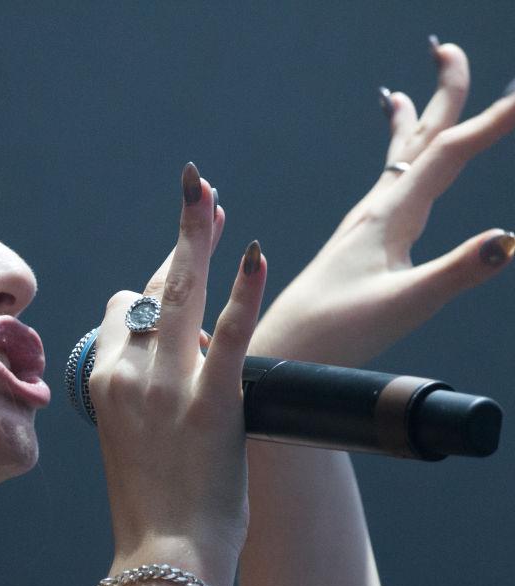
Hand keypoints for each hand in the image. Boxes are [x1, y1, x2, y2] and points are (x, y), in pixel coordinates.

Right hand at [89, 163, 265, 564]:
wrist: (164, 555)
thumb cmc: (153, 511)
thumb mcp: (130, 446)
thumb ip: (143, 404)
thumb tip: (174, 378)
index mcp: (101, 384)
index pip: (121, 312)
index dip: (150, 287)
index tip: (177, 265)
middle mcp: (127, 375)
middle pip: (150, 288)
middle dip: (179, 237)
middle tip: (200, 193)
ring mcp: (166, 386)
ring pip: (180, 294)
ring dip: (198, 239)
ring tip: (215, 199)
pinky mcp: (210, 401)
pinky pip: (228, 333)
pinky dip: (244, 290)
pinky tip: (254, 254)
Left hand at [250, 40, 514, 366]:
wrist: (278, 353)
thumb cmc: (334, 333)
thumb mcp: (405, 305)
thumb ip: (457, 271)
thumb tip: (510, 241)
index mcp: (389, 218)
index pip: (448, 153)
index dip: (492, 120)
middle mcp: (373, 211)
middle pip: (417, 140)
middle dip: (441, 94)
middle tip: (448, 49)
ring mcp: (362, 227)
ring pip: (397, 160)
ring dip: (412, 122)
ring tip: (405, 91)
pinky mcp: (354, 246)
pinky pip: (383, 186)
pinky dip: (394, 161)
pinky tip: (394, 174)